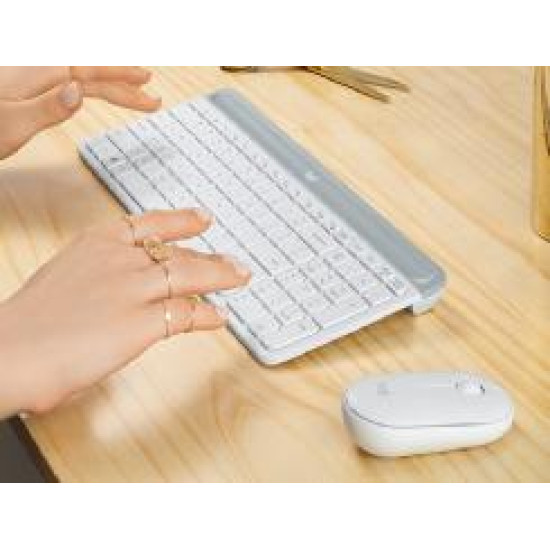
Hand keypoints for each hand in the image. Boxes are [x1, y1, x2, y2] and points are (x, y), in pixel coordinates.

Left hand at [0, 66, 160, 159]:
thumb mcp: (12, 125)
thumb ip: (47, 107)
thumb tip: (80, 90)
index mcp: (36, 76)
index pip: (89, 72)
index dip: (121, 75)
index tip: (147, 82)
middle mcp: (36, 74)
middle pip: (90, 73)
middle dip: (124, 84)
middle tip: (152, 97)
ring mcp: (31, 82)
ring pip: (81, 79)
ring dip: (110, 88)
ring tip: (133, 96)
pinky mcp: (27, 92)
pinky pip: (68, 86)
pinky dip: (89, 89)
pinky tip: (92, 93)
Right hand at [0, 209, 249, 416]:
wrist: (9, 351)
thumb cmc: (29, 323)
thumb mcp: (65, 279)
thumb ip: (100, 275)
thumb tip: (125, 287)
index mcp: (96, 243)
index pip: (149, 224)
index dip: (182, 220)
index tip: (203, 217)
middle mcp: (118, 259)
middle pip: (176, 251)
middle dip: (211, 256)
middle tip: (233, 260)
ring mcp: (131, 289)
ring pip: (190, 274)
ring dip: (220, 275)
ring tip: (240, 278)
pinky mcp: (140, 323)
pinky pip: (186, 314)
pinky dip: (207, 315)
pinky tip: (218, 317)